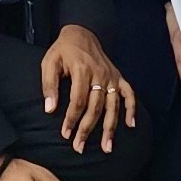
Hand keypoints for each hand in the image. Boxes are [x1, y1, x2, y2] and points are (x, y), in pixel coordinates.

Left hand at [37, 23, 134, 154]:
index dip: (71, 119)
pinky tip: (131, 125)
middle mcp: (100, 74)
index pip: (78, 100)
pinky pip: (129, 94)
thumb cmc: (63, 50)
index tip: (65, 134)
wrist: (81, 32)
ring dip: (110, 127)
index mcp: (82, 69)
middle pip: (95, 107)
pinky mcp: (118, 76)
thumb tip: (50, 109)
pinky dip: (132, 109)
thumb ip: (49, 85)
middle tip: (79, 147)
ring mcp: (111, 76)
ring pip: (113, 105)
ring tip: (107, 147)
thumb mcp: (49, 62)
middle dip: (87, 129)